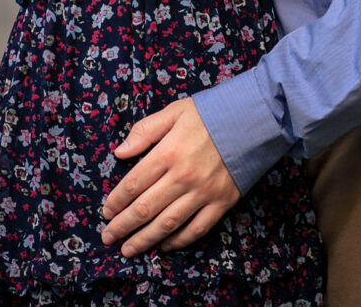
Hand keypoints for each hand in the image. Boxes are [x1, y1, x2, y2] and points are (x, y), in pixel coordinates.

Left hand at [100, 99, 239, 256]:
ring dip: (144, 240)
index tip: (106, 212)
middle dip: (123, 226)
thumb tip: (120, 152)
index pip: (134, 183)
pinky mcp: (222, 202)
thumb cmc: (212, 112)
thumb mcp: (176, 111)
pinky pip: (196, 229)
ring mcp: (203, 192)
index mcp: (169, 152)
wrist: (255, 118)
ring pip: (167, 224)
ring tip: (128, 250)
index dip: (116, 201)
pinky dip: (178, 241)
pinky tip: (164, 246)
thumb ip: (146, 130)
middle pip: (146, 208)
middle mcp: (183, 176)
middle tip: (108, 237)